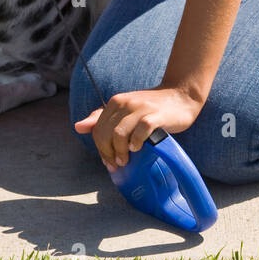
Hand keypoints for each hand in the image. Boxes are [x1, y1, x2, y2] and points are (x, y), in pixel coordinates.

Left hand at [74, 85, 203, 172]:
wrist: (180, 95)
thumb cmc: (151, 107)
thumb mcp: (124, 110)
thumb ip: (102, 118)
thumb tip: (78, 127)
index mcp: (116, 102)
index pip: (98, 130)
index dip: (100, 149)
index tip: (109, 161)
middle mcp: (125, 103)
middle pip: (106, 134)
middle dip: (108, 153)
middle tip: (117, 164)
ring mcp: (140, 108)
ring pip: (119, 134)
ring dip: (121, 151)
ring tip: (126, 160)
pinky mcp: (156, 115)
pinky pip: (141, 130)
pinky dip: (137, 142)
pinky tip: (138, 148)